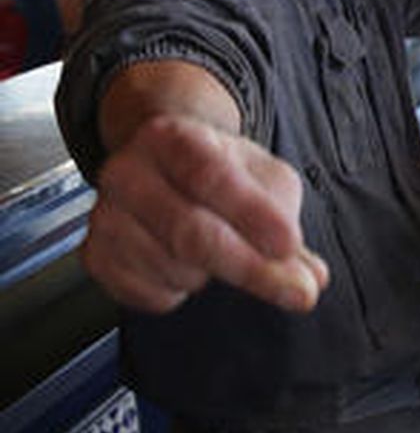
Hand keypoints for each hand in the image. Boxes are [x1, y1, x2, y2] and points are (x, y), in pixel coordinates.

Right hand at [81, 116, 328, 312]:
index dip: (252, 214)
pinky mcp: (95, 257)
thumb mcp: (265, 179)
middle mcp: (126, 172)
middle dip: (251, 268)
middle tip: (300, 293)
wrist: (165, 164)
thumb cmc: (223, 172)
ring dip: (214, 275)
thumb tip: (311, 279)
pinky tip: (187, 267)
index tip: (290, 246)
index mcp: (171, 137)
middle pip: (190, 232)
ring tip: (221, 251)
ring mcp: (104, 216)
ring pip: (173, 269)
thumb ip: (286, 225)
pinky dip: (182, 292)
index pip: (210, 177)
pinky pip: (150, 295)